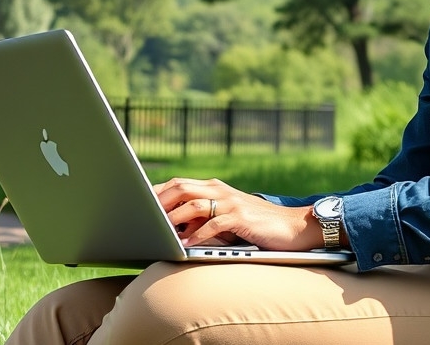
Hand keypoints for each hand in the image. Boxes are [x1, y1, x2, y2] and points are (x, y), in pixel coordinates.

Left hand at [154, 177, 322, 251]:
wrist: (293, 226)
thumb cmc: (256, 226)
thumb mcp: (226, 219)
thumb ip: (202, 218)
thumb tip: (174, 228)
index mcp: (214, 187)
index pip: (178, 184)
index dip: (156, 192)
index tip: (136, 203)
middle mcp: (220, 190)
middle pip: (181, 188)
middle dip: (158, 201)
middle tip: (140, 216)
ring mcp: (231, 202)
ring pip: (194, 204)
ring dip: (173, 218)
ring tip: (158, 231)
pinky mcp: (241, 217)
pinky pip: (214, 224)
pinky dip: (197, 234)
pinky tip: (186, 245)